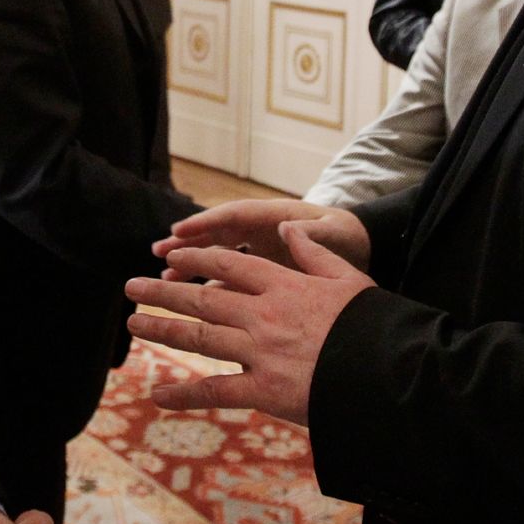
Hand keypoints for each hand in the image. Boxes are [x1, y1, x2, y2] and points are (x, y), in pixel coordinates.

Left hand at [125, 222, 375, 424]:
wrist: (389, 372)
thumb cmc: (373, 324)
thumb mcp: (348, 277)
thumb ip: (313, 253)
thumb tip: (288, 229)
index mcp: (284, 285)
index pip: (230, 265)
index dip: (197, 260)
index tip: (173, 256)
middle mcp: (264, 314)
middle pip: (203, 297)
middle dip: (163, 291)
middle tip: (132, 287)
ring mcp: (261, 352)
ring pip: (199, 336)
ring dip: (162, 328)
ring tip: (133, 322)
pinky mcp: (264, 390)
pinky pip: (215, 391)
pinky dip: (183, 394)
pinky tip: (157, 395)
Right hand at [154, 199, 370, 277]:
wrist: (364, 250)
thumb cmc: (348, 238)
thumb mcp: (336, 234)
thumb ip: (315, 234)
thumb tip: (290, 227)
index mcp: (275, 218)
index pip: (235, 216)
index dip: (207, 222)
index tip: (181, 230)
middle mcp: (261, 233)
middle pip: (218, 235)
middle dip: (189, 243)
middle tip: (159, 252)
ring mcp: (261, 254)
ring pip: (219, 261)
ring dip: (194, 268)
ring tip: (166, 280)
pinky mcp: (265, 276)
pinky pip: (232, 283)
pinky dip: (212, 291)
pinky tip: (194, 306)